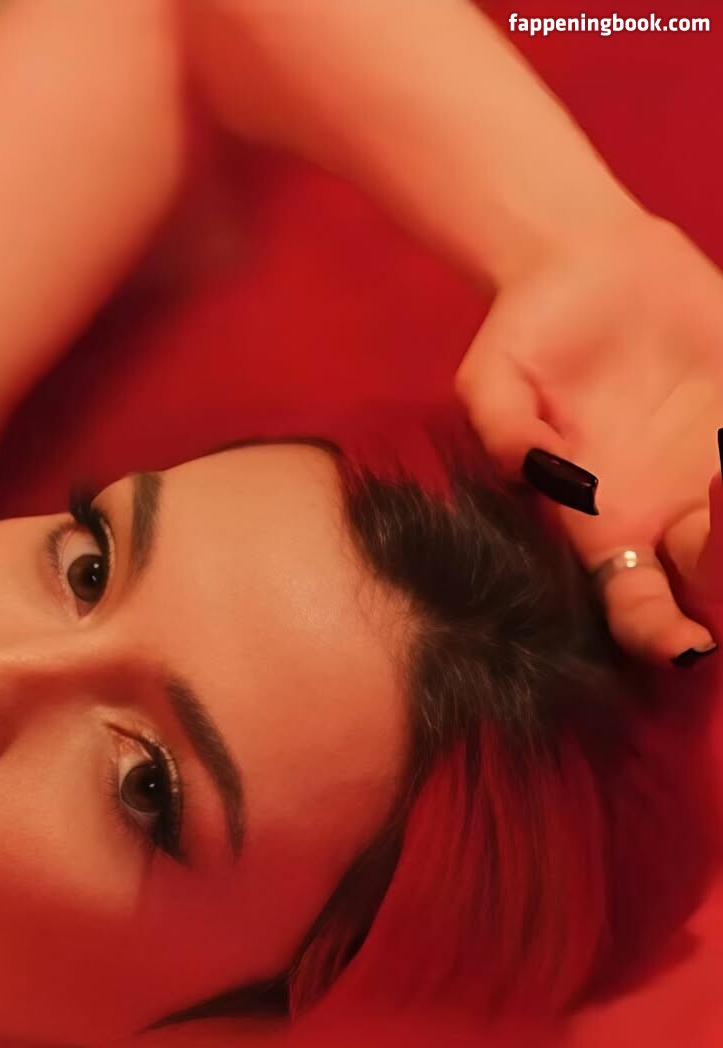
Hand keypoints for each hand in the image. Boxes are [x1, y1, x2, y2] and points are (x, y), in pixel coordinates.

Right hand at [456, 211, 722, 664]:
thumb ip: (504, 429)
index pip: (634, 604)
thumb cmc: (528, 332)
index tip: (687, 645)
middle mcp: (666, 511)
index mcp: (598, 522)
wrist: (590, 259)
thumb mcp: (492, 378)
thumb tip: (537, 470)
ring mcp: (714, 472)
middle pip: (713, 585)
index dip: (660, 634)